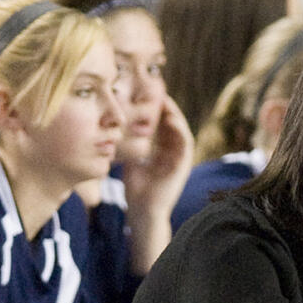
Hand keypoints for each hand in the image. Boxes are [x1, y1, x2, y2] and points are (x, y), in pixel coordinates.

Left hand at [124, 93, 193, 216]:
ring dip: (174, 114)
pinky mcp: (184, 165)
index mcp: (161, 151)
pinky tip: (171, 118)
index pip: (160, 124)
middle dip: (165, 107)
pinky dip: (180, 129)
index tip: (145, 94)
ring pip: (180, 129)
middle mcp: (172, 153)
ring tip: (165, 100)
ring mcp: (179, 158)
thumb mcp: (130, 160)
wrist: (142, 211)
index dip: (155, 109)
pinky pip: (186, 142)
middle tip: (157, 91)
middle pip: (171, 123)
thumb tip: (116, 126)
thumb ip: (129, 144)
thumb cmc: (135, 190)